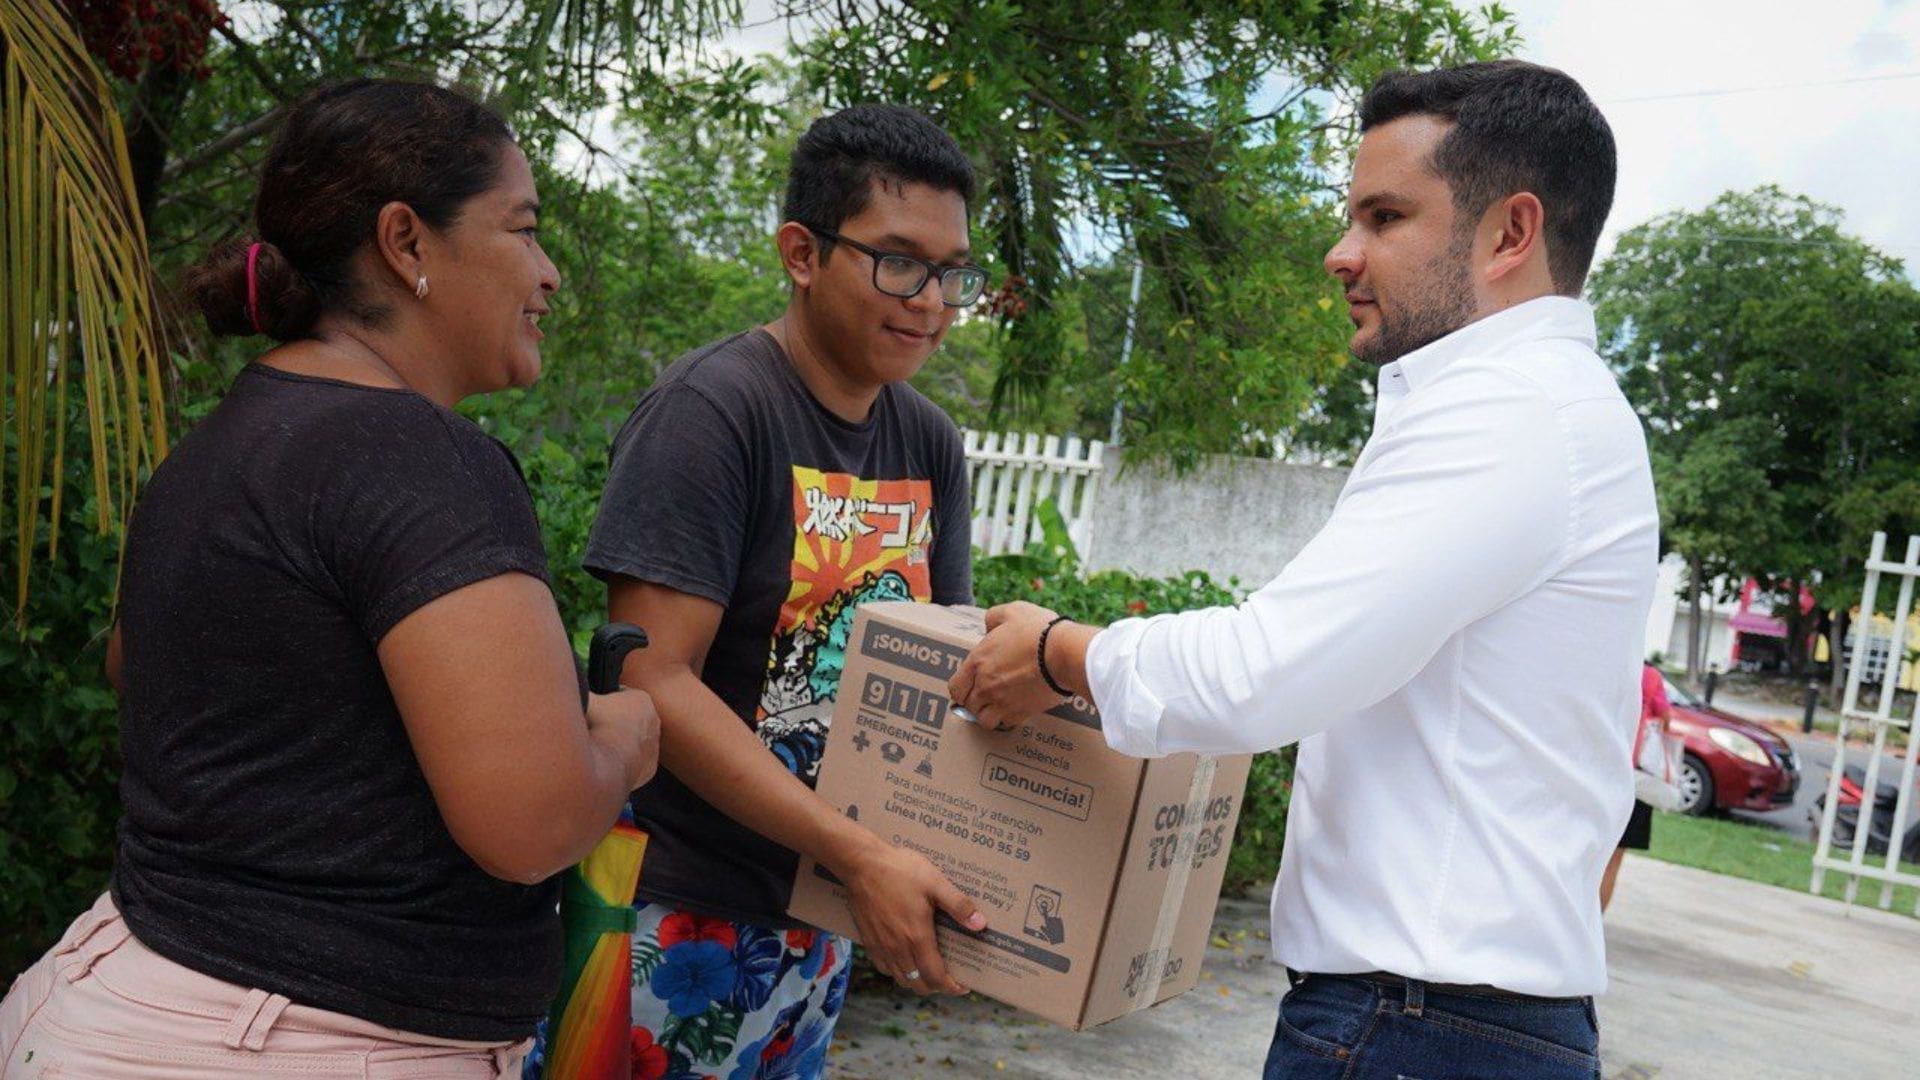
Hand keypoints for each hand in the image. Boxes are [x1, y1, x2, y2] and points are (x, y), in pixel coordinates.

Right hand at [586, 687, 659, 789]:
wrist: (608, 765)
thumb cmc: (597, 728)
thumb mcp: (585, 700)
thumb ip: (578, 687)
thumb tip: (566, 681)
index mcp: (641, 700)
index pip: (622, 694)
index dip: (606, 699)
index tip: (595, 707)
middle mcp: (653, 722)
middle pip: (629, 717)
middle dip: (614, 721)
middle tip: (595, 727)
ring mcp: (653, 747)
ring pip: (634, 741)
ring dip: (620, 743)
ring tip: (600, 747)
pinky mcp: (650, 768)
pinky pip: (636, 762)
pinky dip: (624, 762)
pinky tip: (608, 762)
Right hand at [835, 834, 986, 995]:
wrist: (861, 864)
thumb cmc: (900, 871)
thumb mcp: (935, 883)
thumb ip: (958, 905)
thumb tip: (981, 924)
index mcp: (917, 938)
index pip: (936, 978)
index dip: (951, 987)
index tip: (963, 986)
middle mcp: (898, 949)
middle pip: (918, 985)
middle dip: (936, 987)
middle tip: (949, 978)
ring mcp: (881, 946)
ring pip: (900, 979)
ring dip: (917, 981)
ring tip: (929, 971)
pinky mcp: (868, 940)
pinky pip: (884, 968)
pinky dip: (897, 972)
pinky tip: (904, 960)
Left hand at [949, 601, 1068, 730]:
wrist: (1064, 653)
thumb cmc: (1038, 630)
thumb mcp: (1012, 611)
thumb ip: (993, 618)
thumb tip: (989, 628)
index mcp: (977, 662)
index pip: (956, 687)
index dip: (962, 688)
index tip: (971, 685)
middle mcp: (985, 686)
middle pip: (968, 706)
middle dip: (975, 700)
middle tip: (986, 694)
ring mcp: (1002, 702)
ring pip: (984, 720)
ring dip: (989, 713)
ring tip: (999, 704)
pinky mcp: (1021, 713)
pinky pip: (1006, 724)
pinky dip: (1008, 719)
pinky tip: (1016, 708)